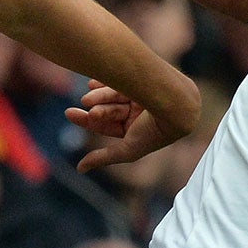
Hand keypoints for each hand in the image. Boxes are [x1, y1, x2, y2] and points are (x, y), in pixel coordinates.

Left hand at [65, 83, 189, 170]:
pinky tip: (93, 80)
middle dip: (93, 107)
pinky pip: (122, 78)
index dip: (86, 120)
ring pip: (113, 94)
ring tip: (88, 95)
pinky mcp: (145, 81)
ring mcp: (140, 97)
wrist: (177, 107)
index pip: (105, 125)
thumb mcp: (127, 149)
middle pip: (107, 109)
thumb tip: (79, 169)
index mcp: (133, 131)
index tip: (69, 112)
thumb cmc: (154, 133)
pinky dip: (107, 80)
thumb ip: (104, 158)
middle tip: (80, 104)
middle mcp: (136, 114)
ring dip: (99, 95)